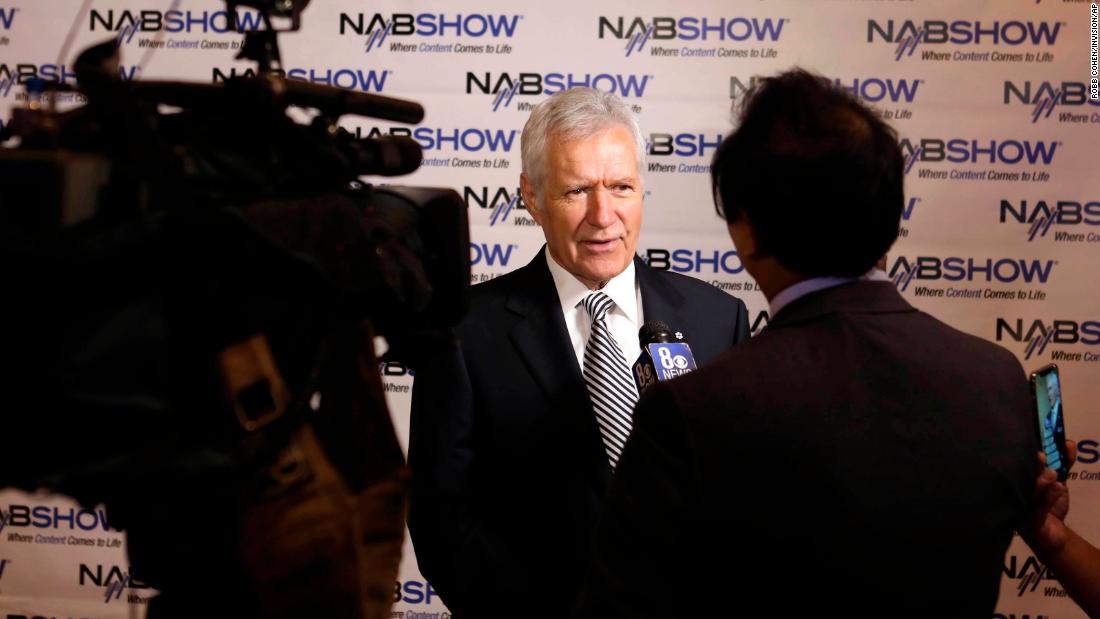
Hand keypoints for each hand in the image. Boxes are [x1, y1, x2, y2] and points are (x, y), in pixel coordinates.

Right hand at [1024, 440, 1075, 555]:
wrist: (1054, 536)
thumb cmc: (1051, 507)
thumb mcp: (1059, 482)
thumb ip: (1064, 464)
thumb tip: (1069, 443)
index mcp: (1019, 482)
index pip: (1019, 465)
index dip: (1025, 454)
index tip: (1037, 443)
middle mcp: (1016, 495)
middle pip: (1020, 479)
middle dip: (1031, 467)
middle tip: (1041, 455)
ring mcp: (1021, 510)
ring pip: (1029, 494)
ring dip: (1041, 483)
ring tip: (1052, 472)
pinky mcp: (1030, 523)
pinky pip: (1039, 509)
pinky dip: (1049, 497)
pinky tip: (1059, 487)